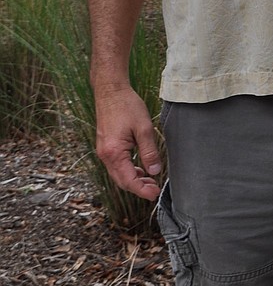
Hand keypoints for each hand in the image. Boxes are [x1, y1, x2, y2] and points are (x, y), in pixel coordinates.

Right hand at [94, 86, 161, 200]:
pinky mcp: (105, 146)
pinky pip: (116, 165)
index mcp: (113, 152)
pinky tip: (140, 168)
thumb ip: (149, 152)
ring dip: (133, 180)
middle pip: (121, 181)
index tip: (154, 194)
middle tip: (154, 190)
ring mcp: (103, 151)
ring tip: (150, 181)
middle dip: (138, 188)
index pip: (128, 180)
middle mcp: (105, 155)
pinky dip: (128, 170)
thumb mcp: (144, 129)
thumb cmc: (126, 106)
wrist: (110, 91)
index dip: (142, 190)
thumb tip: (155, 171)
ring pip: (118, 174)